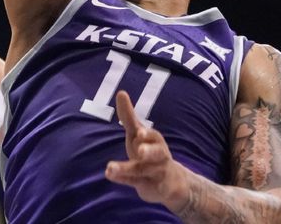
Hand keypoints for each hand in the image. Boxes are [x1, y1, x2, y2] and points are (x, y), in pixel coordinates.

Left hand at [105, 91, 189, 209]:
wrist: (171, 182)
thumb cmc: (150, 151)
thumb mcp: (139, 134)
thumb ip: (129, 116)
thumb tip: (121, 92)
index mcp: (156, 141)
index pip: (153, 136)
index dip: (147, 135)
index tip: (140, 133)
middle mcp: (159, 157)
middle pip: (157, 154)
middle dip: (149, 152)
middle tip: (140, 151)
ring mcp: (155, 173)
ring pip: (141, 171)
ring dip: (125, 169)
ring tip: (109, 168)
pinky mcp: (149, 187)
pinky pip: (136, 183)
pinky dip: (123, 180)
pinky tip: (109, 175)